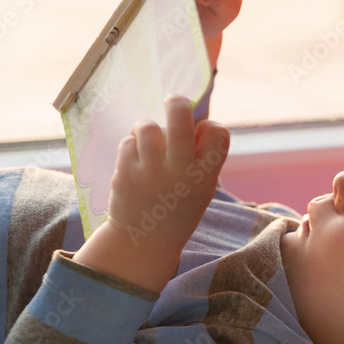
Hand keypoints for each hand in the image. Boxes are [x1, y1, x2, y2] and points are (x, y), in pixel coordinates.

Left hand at [73, 95, 229, 291]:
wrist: (143, 242)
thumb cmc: (176, 209)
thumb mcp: (200, 189)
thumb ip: (200, 158)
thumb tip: (190, 117)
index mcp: (204, 177)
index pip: (217, 132)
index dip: (209, 126)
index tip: (200, 132)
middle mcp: (180, 172)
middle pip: (180, 117)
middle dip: (176, 102)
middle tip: (172, 100)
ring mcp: (150, 173)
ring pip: (148, 127)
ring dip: (147, 128)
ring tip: (147, 138)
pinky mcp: (125, 174)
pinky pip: (128, 142)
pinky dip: (132, 146)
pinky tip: (135, 160)